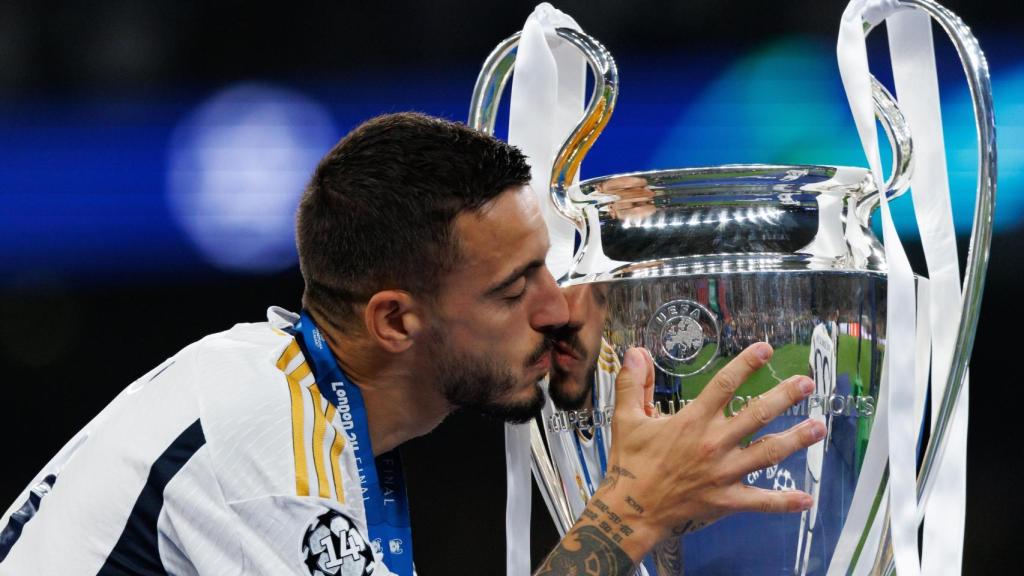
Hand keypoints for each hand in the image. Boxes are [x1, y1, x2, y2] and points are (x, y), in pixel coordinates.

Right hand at [602, 342, 822, 558]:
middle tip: (806, 384)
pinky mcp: (727, 500)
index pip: (724, 385)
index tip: (765, 349)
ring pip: (767, 453)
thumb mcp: (626, 419)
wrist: (631, 510)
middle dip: (784, 397)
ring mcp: (723, 473)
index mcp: (692, 421)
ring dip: (796, 440)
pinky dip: (784, 501)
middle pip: (757, 415)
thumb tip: (635, 352)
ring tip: (818, 427)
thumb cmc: (631, 463)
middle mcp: (713, 443)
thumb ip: (633, 384)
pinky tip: (807, 498)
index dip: (746, 365)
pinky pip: (761, 502)